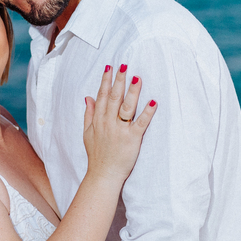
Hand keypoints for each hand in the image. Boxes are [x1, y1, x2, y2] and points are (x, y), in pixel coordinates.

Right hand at [82, 64, 156, 182]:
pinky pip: (141, 123)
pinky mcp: (132, 139)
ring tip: (137, 77)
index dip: (106, 81)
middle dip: (119, 80)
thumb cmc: (96, 155)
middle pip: (114, 97)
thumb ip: (88, 114)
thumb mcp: (87, 133)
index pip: (102, 96)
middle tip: (124, 65)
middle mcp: (108, 123)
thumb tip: (88, 98)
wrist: (103, 175)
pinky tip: (153, 102)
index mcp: (98, 120)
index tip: (110, 67)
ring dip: (132, 91)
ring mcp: (120, 131)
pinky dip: (147, 113)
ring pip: (127, 107)